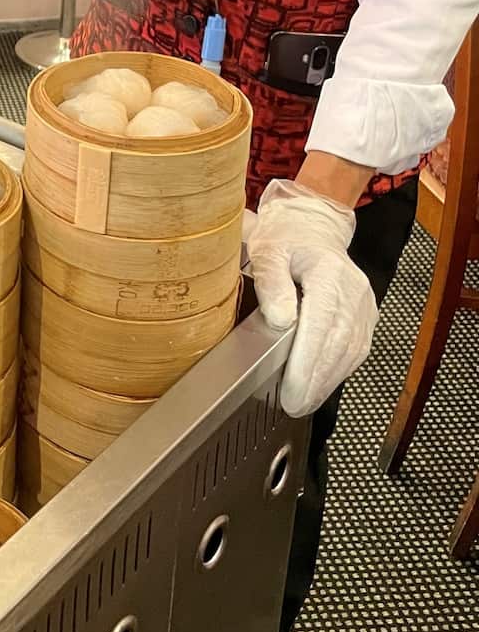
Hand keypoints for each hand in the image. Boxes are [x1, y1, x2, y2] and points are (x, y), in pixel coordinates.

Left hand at [247, 179, 376, 418]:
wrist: (312, 226)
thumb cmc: (285, 239)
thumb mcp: (266, 251)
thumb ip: (271, 282)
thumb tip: (280, 319)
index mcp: (329, 272)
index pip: (323, 325)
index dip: (308, 362)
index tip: (292, 389)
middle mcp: (353, 290)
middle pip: (339, 344)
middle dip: (317, 380)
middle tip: (294, 405)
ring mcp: (363, 304)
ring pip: (352, 351)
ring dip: (328, 381)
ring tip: (303, 402)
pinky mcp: (365, 315)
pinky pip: (356, 348)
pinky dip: (338, 370)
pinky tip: (320, 385)